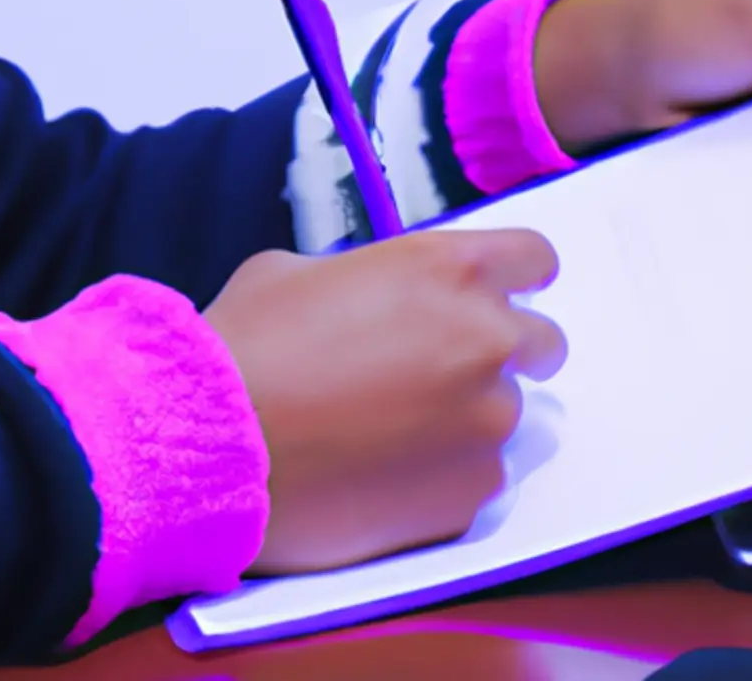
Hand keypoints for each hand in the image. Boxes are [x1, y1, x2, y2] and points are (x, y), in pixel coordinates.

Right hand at [204, 229, 564, 574]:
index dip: (517, 277)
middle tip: (440, 372)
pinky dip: (443, 473)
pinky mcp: (472, 492)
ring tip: (389, 433)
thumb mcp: (299, 272)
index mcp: (450, 269)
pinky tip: (381, 473)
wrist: (210, 443)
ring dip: (465, 417)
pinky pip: (478, 474)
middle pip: (541, 342)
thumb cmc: (245, 343)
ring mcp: (487, 420)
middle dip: (500, 352)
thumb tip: (382, 300)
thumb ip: (369, 279)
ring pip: (504, 414)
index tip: (504, 295)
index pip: (536, 258)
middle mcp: (486, 339)